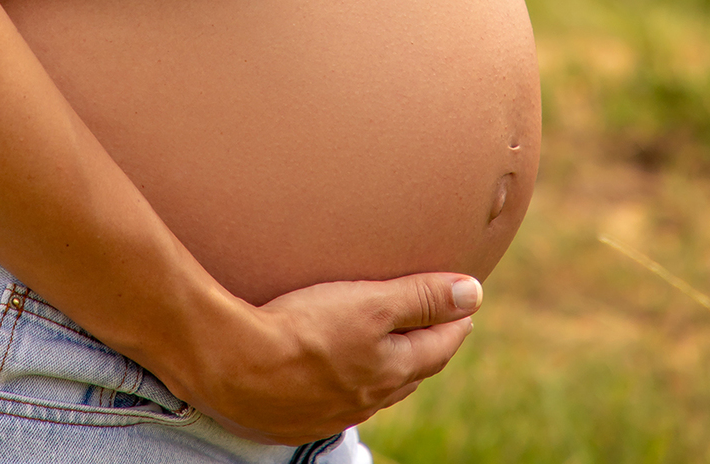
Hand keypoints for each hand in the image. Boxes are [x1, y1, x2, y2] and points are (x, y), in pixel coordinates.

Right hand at [188, 271, 480, 442]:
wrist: (235, 365)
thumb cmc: (304, 329)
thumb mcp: (371, 302)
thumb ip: (421, 298)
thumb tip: (474, 293)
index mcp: (392, 370)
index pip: (439, 346)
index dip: (455, 321)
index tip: (466, 304)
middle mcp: (369, 398)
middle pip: (411, 370)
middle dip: (427, 345)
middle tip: (435, 322)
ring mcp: (333, 412)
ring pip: (375, 387)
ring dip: (389, 366)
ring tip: (390, 346)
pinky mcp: (299, 416)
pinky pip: (337, 398)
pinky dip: (348, 380)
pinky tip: (335, 370)